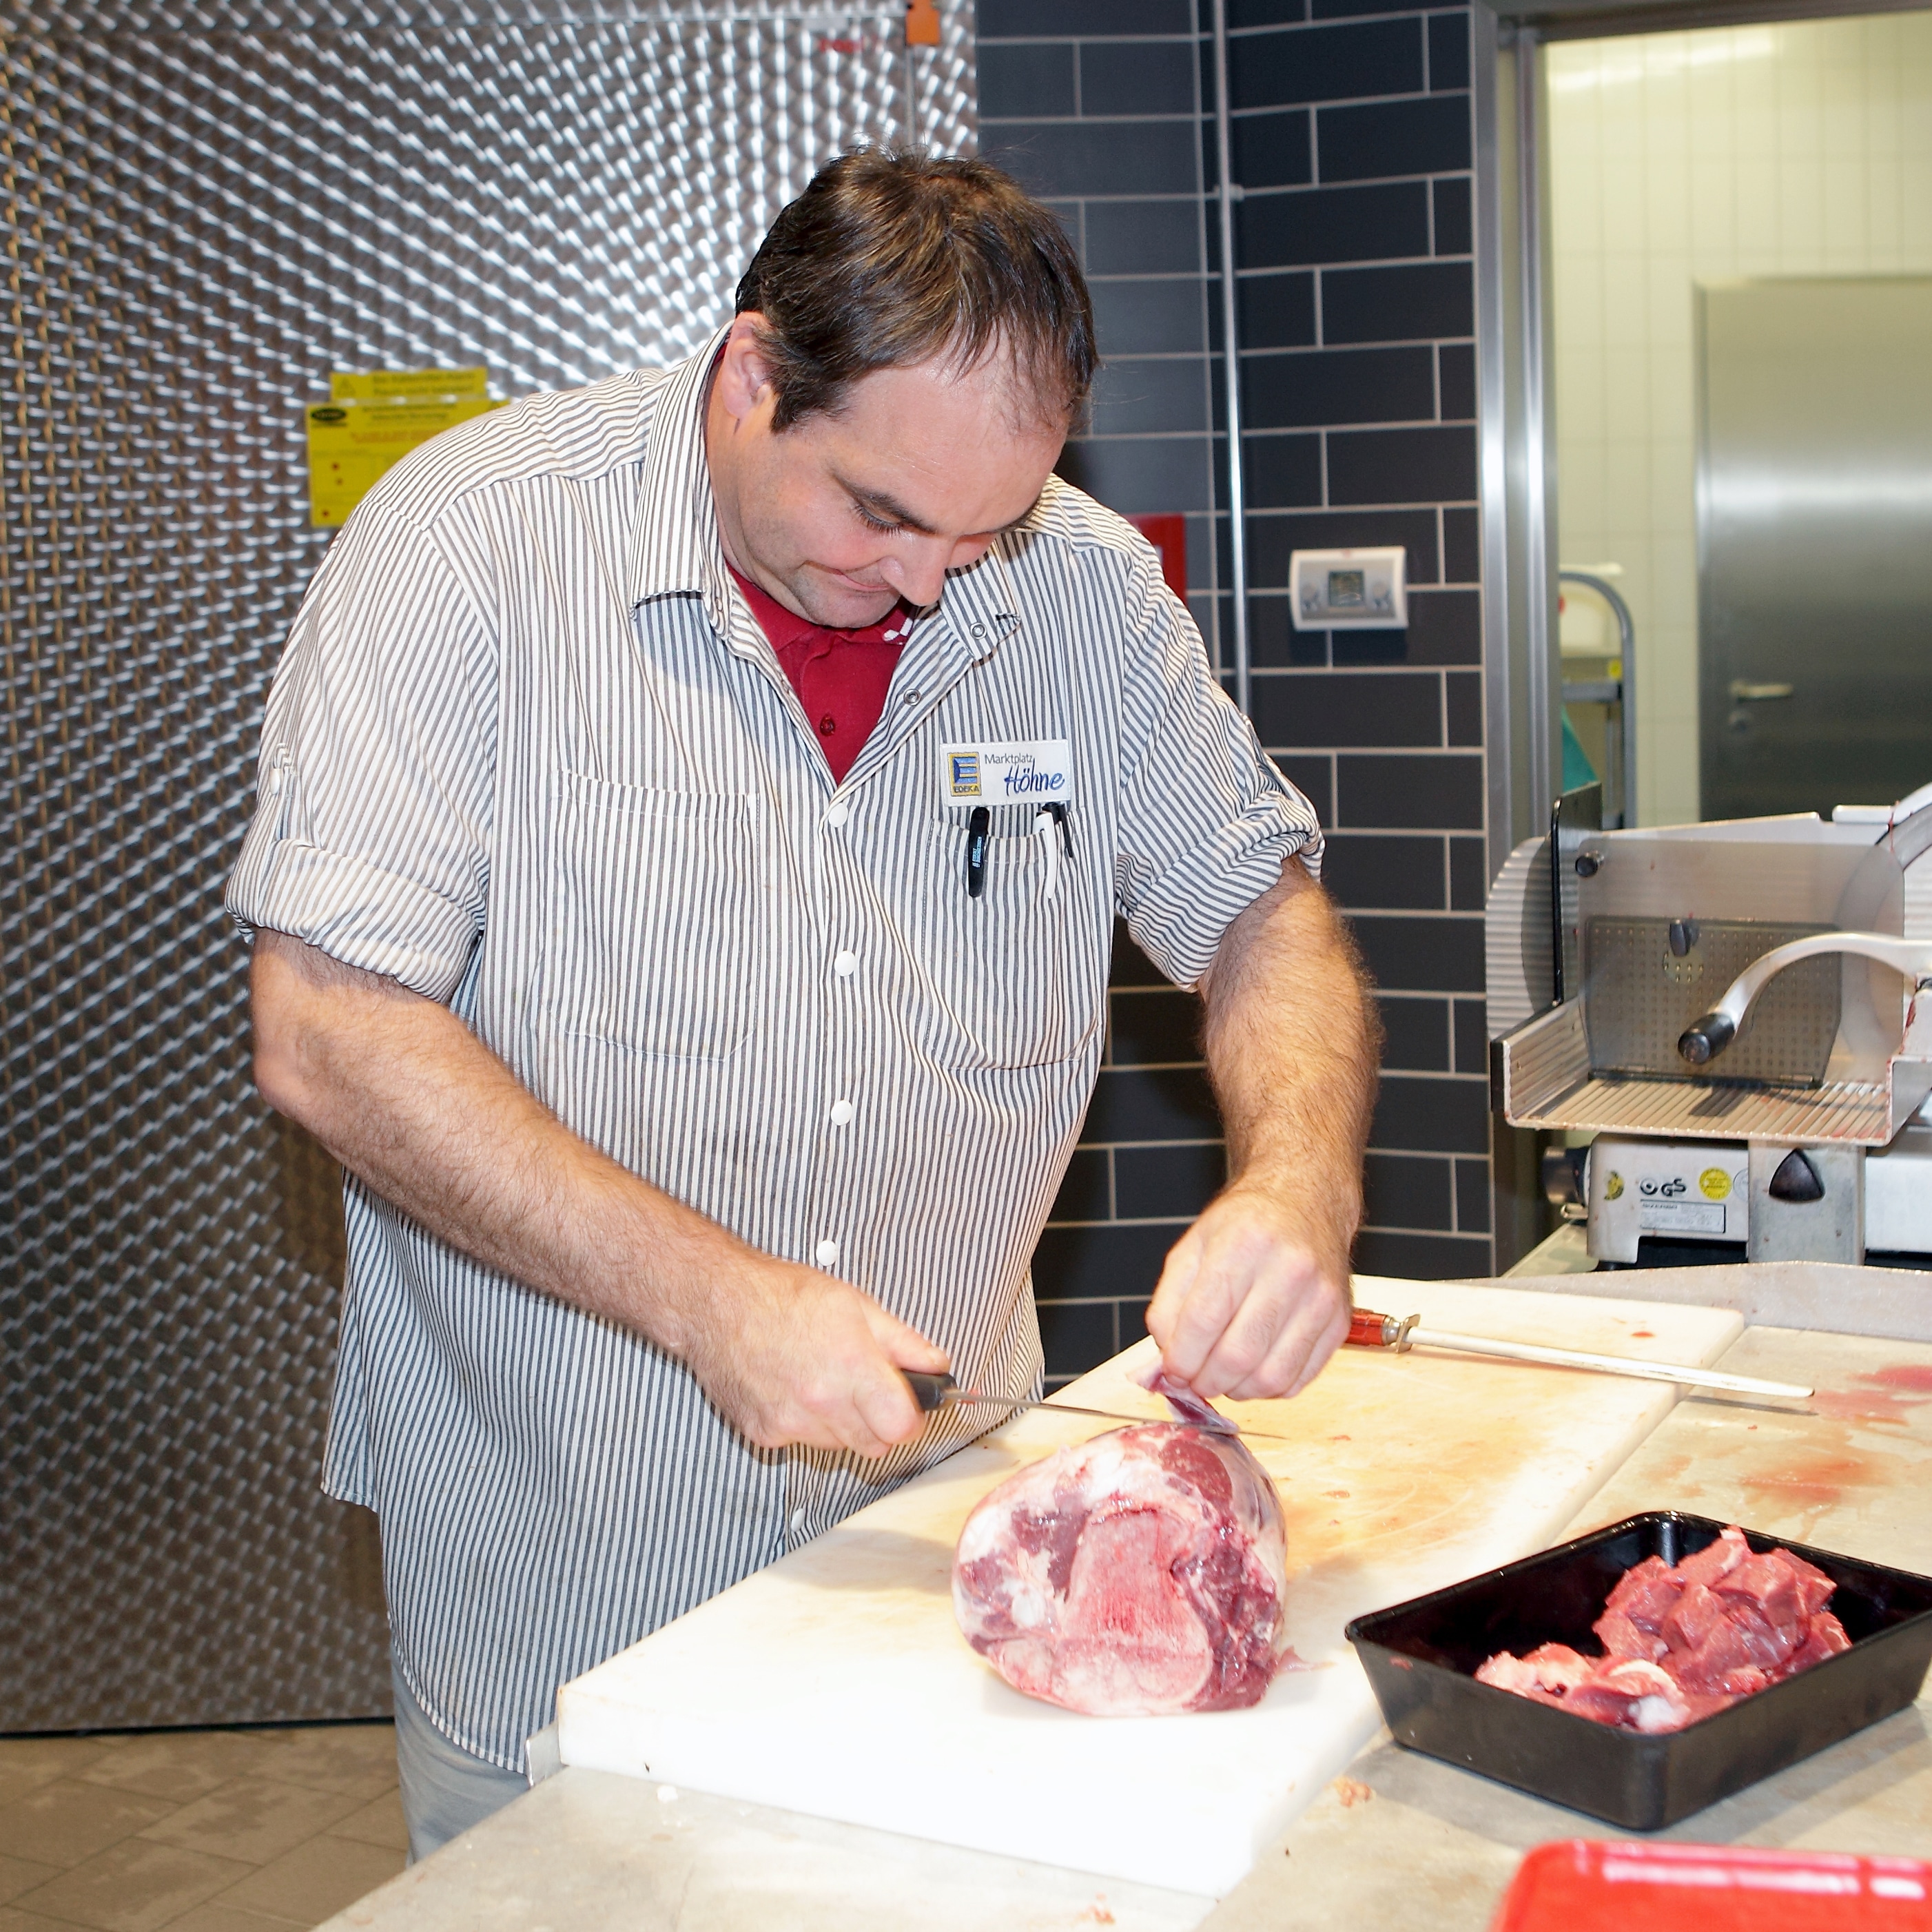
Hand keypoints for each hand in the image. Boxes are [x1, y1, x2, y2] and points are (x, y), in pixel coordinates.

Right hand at [678, 1252, 950, 1458]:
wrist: (716, 1303)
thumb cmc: (780, 1295)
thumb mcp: (855, 1304)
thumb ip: (903, 1342)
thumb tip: (937, 1365)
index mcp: (852, 1365)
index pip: (903, 1428)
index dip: (911, 1418)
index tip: (908, 1406)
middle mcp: (821, 1401)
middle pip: (875, 1445)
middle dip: (879, 1421)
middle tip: (866, 1388)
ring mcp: (790, 1422)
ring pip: (839, 1446)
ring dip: (842, 1423)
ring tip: (823, 1380)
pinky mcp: (764, 1433)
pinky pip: (801, 1443)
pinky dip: (805, 1424)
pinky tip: (793, 1388)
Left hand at [1144, 1187, 1351, 1400]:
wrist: (1305, 1204)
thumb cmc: (1246, 1226)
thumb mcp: (1193, 1247)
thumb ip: (1169, 1303)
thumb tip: (1168, 1358)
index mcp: (1243, 1243)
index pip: (1203, 1321)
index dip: (1181, 1359)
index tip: (1172, 1371)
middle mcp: (1289, 1270)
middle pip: (1237, 1355)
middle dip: (1205, 1381)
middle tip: (1193, 1380)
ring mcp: (1319, 1299)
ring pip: (1271, 1377)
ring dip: (1236, 1390)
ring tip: (1221, 1376)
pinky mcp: (1338, 1323)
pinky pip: (1298, 1380)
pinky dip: (1267, 1388)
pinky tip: (1252, 1370)